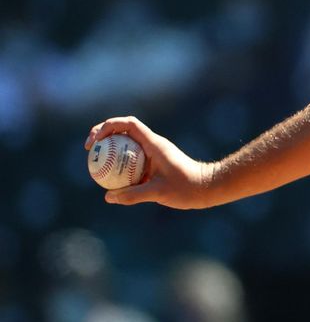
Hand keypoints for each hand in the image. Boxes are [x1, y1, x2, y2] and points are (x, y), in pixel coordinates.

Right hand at [84, 117, 212, 207]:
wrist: (209, 188)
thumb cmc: (188, 188)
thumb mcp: (159, 193)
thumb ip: (133, 194)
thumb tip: (108, 197)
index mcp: (154, 144)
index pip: (128, 124)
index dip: (108, 126)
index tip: (95, 141)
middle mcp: (153, 144)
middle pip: (124, 131)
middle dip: (104, 135)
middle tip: (89, 149)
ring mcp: (154, 153)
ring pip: (127, 145)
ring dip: (111, 150)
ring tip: (95, 164)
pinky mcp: (156, 163)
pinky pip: (133, 159)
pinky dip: (121, 165)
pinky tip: (112, 180)